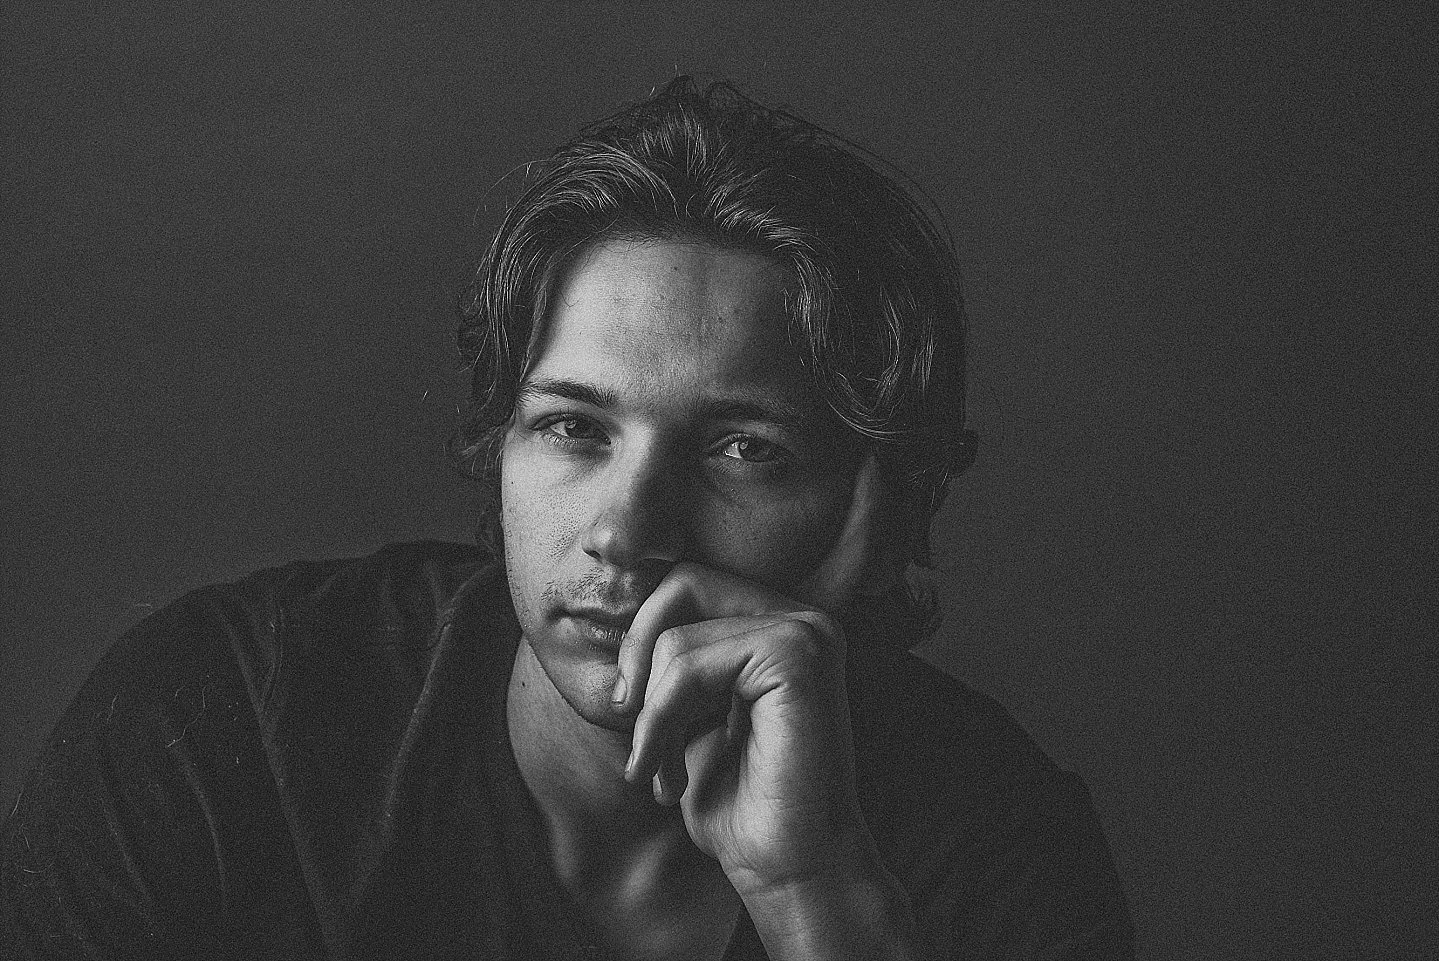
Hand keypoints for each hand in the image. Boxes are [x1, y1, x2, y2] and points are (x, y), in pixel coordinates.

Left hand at [612, 455, 885, 894]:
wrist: (788, 869)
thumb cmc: (738, 803)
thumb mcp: (688, 716)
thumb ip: (670, 661)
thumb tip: (614, 614)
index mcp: (780, 625)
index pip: (687, 584)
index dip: (643, 637)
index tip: (629, 707)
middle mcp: (801, 619)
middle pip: (682, 583)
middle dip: (638, 654)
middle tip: (630, 722)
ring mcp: (805, 633)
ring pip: (677, 633)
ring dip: (649, 712)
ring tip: (659, 770)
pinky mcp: (797, 657)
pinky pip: (690, 666)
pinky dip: (662, 722)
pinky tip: (670, 777)